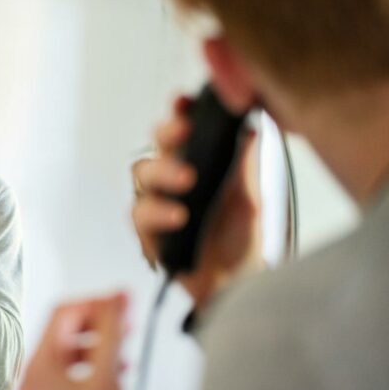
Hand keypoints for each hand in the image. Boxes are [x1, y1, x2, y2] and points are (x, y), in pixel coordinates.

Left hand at [19, 293, 127, 389]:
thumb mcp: (103, 374)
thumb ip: (111, 333)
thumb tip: (118, 297)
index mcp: (38, 363)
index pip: (63, 312)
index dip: (94, 302)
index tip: (119, 302)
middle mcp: (35, 375)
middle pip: (68, 331)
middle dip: (101, 322)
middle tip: (125, 319)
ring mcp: (44, 389)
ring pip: (73, 352)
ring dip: (102, 344)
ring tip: (124, 343)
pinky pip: (75, 373)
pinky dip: (97, 365)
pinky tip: (117, 369)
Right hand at [130, 95, 261, 309]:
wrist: (236, 288)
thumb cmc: (240, 243)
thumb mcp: (250, 199)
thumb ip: (244, 166)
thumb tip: (250, 128)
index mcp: (193, 166)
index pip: (179, 132)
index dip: (177, 113)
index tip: (183, 101)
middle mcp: (169, 182)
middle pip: (155, 146)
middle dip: (166, 135)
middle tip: (183, 131)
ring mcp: (155, 206)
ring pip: (141, 177)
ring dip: (162, 173)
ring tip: (186, 180)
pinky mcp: (147, 234)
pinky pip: (139, 216)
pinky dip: (158, 213)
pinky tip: (178, 215)